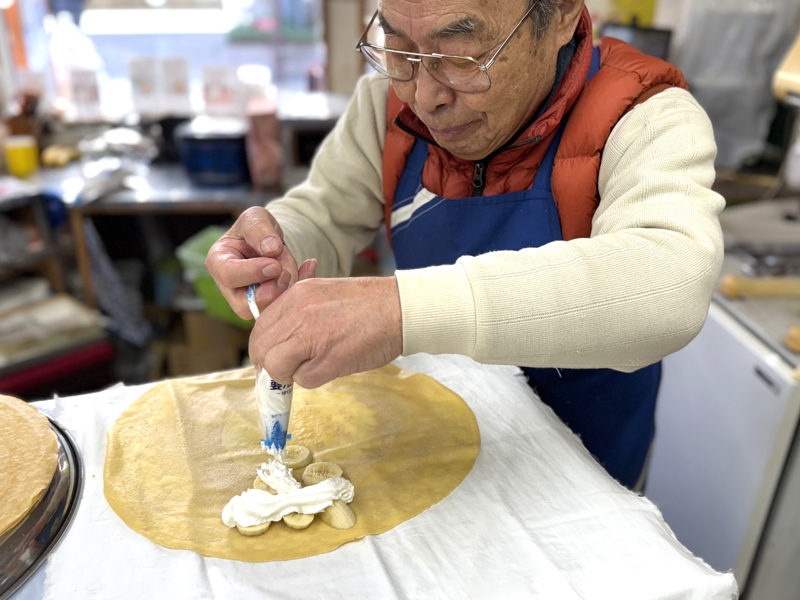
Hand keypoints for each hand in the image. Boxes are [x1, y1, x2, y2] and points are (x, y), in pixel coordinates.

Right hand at [205, 207, 316, 318]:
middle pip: (248, 304)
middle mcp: (229, 288)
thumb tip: (272, 249)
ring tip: (288, 259)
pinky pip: (286, 306)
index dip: (254, 272)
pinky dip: (301, 285)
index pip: (230, 276)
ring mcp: (248, 302)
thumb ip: (260, 229)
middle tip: (285, 266)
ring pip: (270, 307)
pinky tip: (309, 266)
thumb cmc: (257, 229)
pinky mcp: (268, 307)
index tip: (275, 265)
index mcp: (218, 262)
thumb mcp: (255, 217)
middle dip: (274, 285)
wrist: (270, 243)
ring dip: (288, 283)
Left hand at [249, 276, 402, 388]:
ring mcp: (313, 336)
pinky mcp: (330, 359)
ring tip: (313, 366)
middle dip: (272, 365)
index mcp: (296, 296)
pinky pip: (304, 380)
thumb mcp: (323, 292)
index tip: (274, 357)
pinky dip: (314, 380)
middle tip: (288, 370)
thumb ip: (297, 311)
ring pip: (277, 367)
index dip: (264, 348)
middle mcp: (299, 314)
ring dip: (291, 374)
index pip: (259, 329)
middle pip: (263, 350)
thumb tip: (277, 340)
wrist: (400, 308)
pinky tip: (332, 367)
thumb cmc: (367, 304)